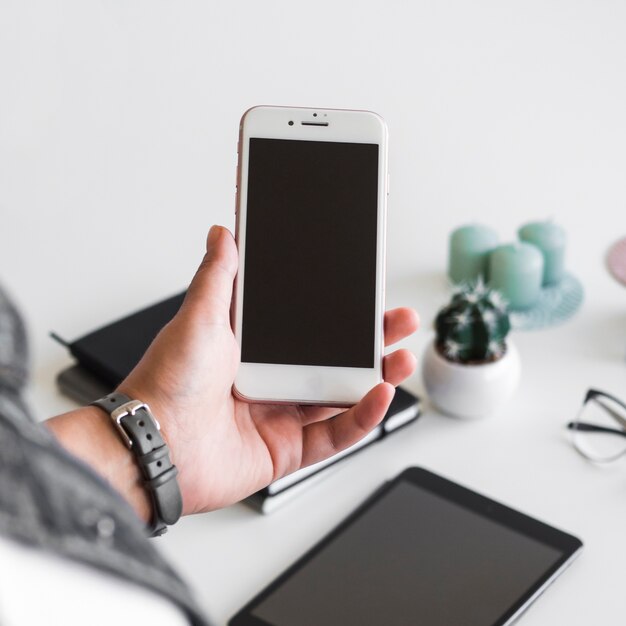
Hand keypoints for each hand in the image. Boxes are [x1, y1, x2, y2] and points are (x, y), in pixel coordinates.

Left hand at [117, 225, 418, 514]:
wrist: (151, 446)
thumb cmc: (167, 382)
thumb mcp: (199, 317)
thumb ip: (219, 275)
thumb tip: (224, 233)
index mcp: (253, 347)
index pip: (309, 324)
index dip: (341, 311)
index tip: (366, 293)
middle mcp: (270, 379)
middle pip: (334, 359)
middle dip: (372, 341)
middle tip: (397, 322)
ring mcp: (280, 415)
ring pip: (342, 395)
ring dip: (377, 377)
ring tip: (401, 358)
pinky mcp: (287, 449)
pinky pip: (335, 435)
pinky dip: (362, 417)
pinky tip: (379, 395)